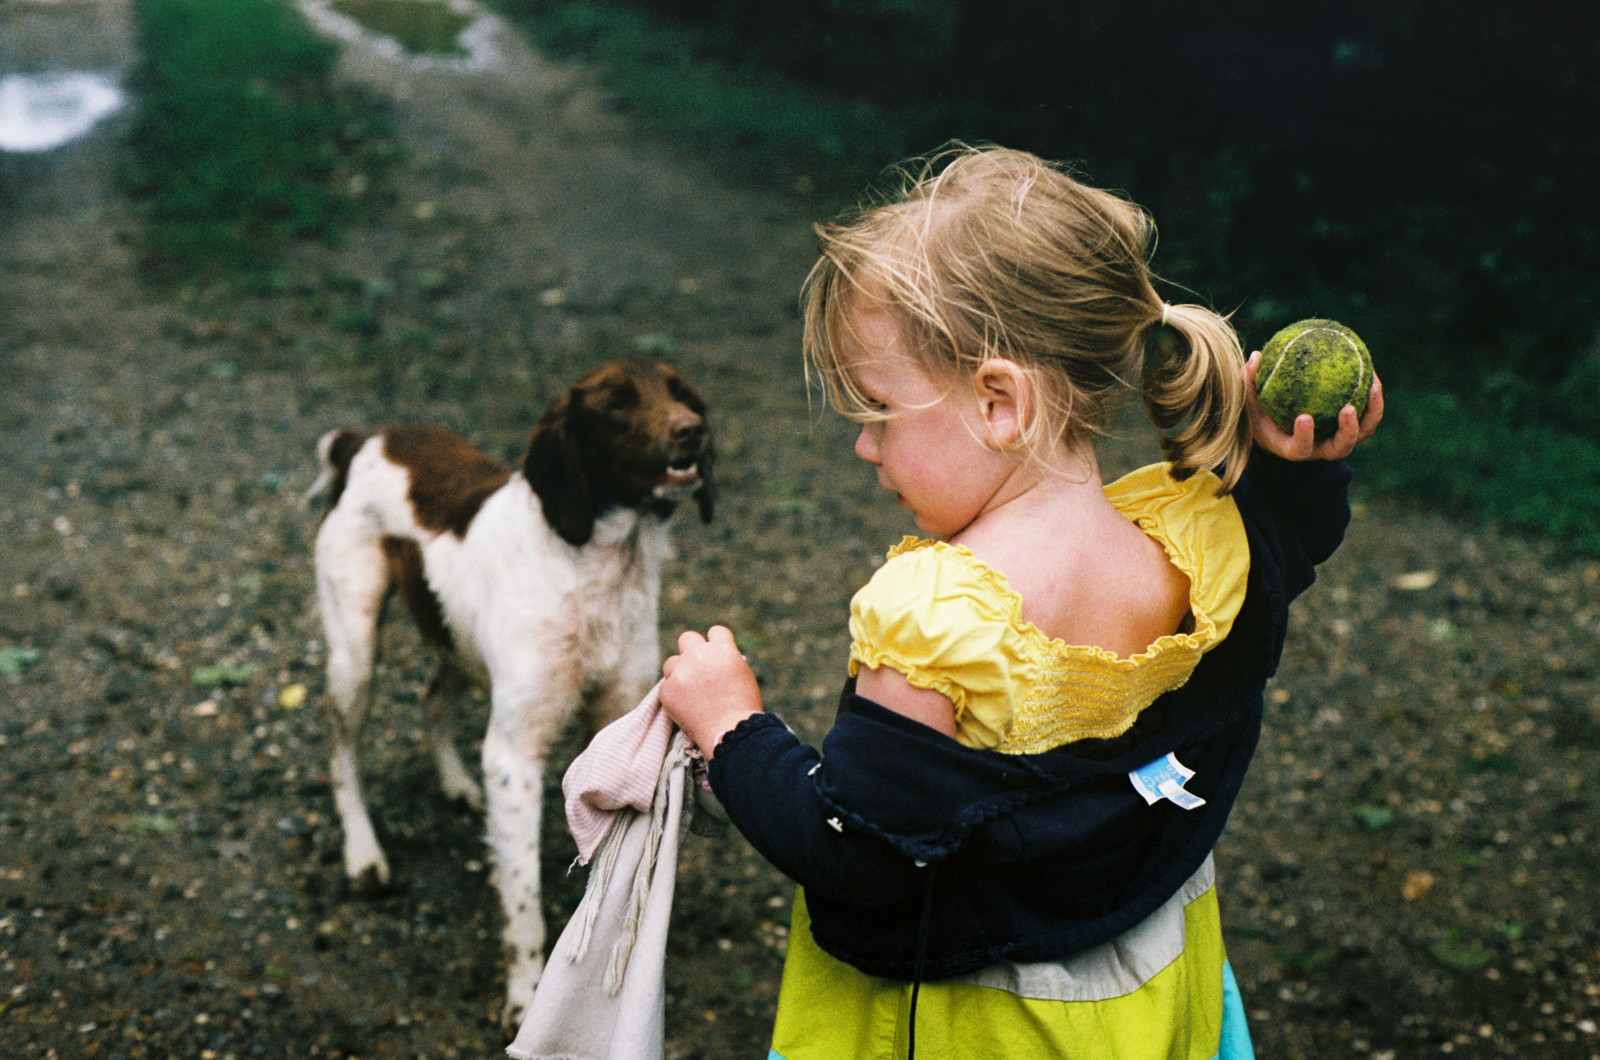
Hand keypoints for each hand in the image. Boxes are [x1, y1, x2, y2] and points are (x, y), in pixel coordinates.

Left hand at [660, 626, 762, 756]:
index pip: (715, 631)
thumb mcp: (743, 676)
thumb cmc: (743, 708)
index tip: (714, 654)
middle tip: (696, 668)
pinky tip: (686, 708)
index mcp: (722, 649)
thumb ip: (726, 661)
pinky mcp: (667, 690)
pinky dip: (673, 695)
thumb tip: (715, 659)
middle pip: (687, 638)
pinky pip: (666, 686)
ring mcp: (681, 671)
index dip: (715, 643)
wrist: (730, 732)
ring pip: (671, 662)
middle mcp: (699, 655)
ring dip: (678, 673)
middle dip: (691, 650)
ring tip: (691, 693)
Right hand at [1244, 351, 1383, 460]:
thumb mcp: (1251, 403)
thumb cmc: (1262, 416)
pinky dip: (1374, 399)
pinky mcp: (1353, 429)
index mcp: (1294, 448)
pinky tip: (1372, 374)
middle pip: (1340, 449)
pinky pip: (1368, 417)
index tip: (1304, 418)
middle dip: (1347, 431)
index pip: (1300, 449)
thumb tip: (1255, 356)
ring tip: (1372, 386)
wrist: (1280, 431)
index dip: (1304, 437)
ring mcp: (1338, 440)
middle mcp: (1319, 448)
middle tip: (1347, 408)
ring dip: (1370, 414)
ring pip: (1361, 434)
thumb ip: (1250, 383)